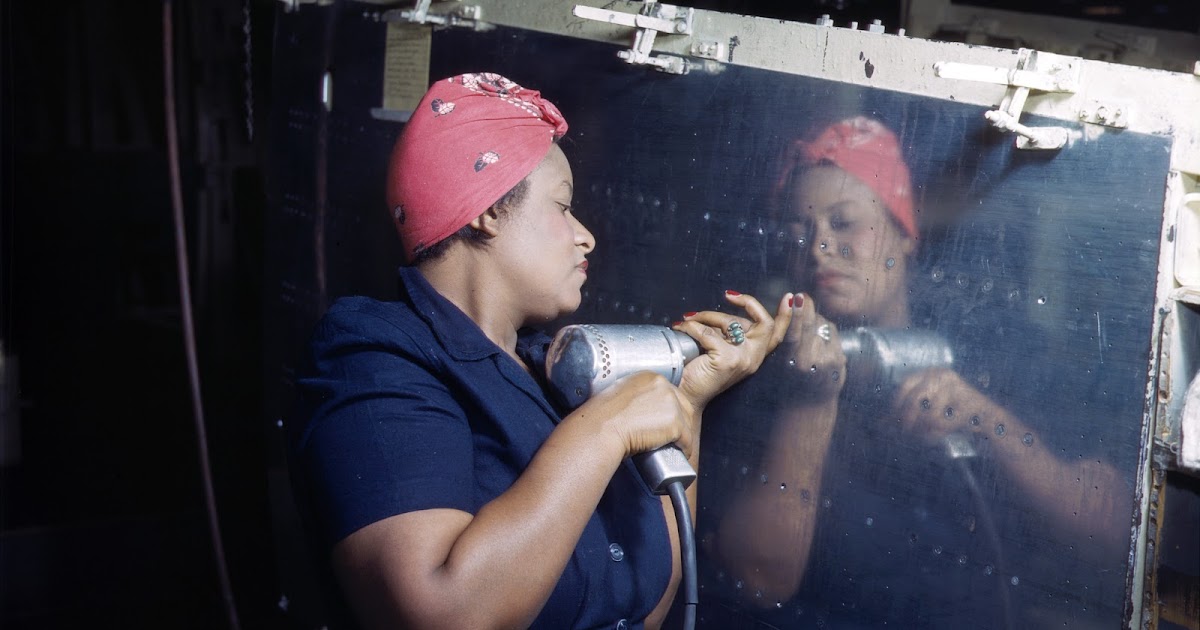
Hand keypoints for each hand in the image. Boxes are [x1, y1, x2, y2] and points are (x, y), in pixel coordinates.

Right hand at [575, 371, 697, 458]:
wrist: (601, 429)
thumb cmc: (603, 417)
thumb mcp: (619, 394)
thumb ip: (634, 395)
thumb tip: (640, 408)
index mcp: (649, 377)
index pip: (671, 393)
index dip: (670, 409)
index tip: (665, 421)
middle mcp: (663, 386)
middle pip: (684, 405)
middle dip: (680, 422)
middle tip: (671, 436)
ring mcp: (671, 404)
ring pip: (687, 422)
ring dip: (682, 436)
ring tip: (674, 446)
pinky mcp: (675, 423)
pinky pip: (687, 439)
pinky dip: (684, 449)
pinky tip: (679, 454)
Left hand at [673, 290, 793, 410]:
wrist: (685, 397)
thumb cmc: (699, 372)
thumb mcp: (721, 349)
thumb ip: (728, 334)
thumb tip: (719, 314)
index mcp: (754, 356)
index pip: (777, 335)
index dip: (786, 315)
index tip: (789, 297)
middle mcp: (753, 358)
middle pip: (764, 323)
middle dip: (747, 303)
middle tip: (729, 295)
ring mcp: (741, 359)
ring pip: (731, 321)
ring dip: (707, 314)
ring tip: (690, 319)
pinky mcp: (725, 360)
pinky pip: (707, 332)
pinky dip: (691, 326)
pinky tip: (682, 328)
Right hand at [777, 294, 845, 400]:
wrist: (810, 403)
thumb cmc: (790, 377)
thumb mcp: (781, 360)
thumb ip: (786, 335)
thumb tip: (794, 302)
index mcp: (791, 361)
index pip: (794, 333)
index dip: (795, 313)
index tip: (795, 297)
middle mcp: (809, 361)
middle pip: (810, 324)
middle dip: (806, 307)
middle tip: (802, 296)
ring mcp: (827, 360)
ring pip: (822, 325)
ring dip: (815, 321)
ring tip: (807, 332)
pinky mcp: (839, 359)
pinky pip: (832, 333)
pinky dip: (825, 331)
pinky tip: (820, 341)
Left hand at [892, 368, 1011, 445]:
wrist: (988, 421)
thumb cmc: (952, 414)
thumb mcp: (926, 409)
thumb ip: (905, 413)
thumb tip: (880, 424)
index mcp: (930, 373)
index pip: (904, 386)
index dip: (896, 405)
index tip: (893, 421)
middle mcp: (942, 375)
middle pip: (914, 400)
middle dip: (907, 421)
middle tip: (907, 434)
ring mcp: (957, 387)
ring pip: (929, 415)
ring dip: (924, 431)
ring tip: (927, 437)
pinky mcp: (970, 404)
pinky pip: (946, 423)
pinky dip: (939, 433)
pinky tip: (941, 435)